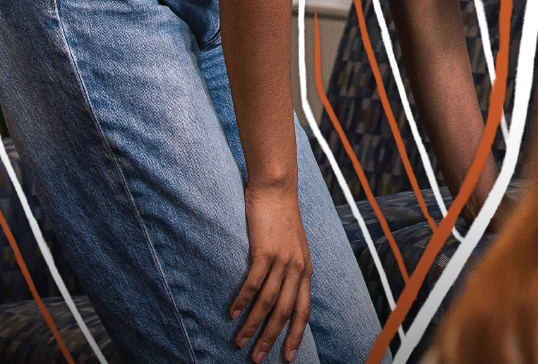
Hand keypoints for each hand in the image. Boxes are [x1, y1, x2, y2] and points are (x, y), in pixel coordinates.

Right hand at [231, 183, 312, 363]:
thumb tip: (282, 294)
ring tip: (239, 341)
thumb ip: (291, 271)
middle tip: (257, 358)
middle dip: (271, 338)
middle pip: (285, 312)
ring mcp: (282, 260)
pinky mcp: (265, 251)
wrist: (276, 191)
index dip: (295, 334)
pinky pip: (254, 283)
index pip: (303, 310)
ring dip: (252, 325)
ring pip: (268, 302)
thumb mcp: (295, 248)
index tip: (287, 356)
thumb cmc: (282, 220)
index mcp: (305, 270)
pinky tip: (232, 313)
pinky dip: (243, 301)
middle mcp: (297, 268)